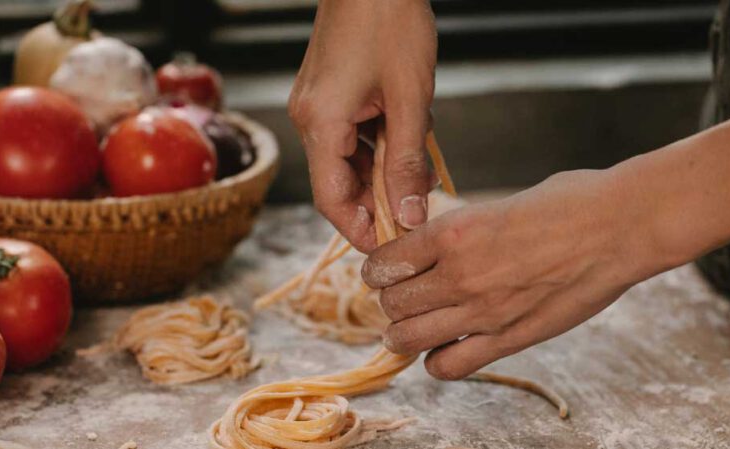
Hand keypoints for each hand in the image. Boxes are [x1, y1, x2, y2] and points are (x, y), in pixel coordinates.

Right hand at [288, 0, 437, 251]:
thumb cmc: (392, 23)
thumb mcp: (411, 99)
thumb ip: (407, 161)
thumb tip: (409, 213)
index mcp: (321, 122)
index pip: (332, 199)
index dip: (360, 229)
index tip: (390, 247)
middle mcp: (309, 118)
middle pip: (338, 182)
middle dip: (377, 201)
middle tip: (417, 211)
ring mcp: (317, 104)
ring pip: (348, 159)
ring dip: (383, 173)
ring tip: (420, 175)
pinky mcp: (329, 92)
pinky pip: (351, 135)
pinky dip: (378, 147)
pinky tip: (408, 142)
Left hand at [361, 170, 680, 379]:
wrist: (620, 226)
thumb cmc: (568, 203)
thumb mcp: (498, 204)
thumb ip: (461, 231)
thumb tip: (435, 246)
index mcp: (452, 231)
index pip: (383, 262)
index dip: (378, 268)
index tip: (386, 270)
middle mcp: (459, 274)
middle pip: (392, 302)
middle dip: (390, 300)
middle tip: (400, 297)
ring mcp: (483, 311)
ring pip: (408, 338)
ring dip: (403, 334)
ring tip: (410, 328)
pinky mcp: (510, 339)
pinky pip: (449, 366)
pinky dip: (437, 361)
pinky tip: (446, 348)